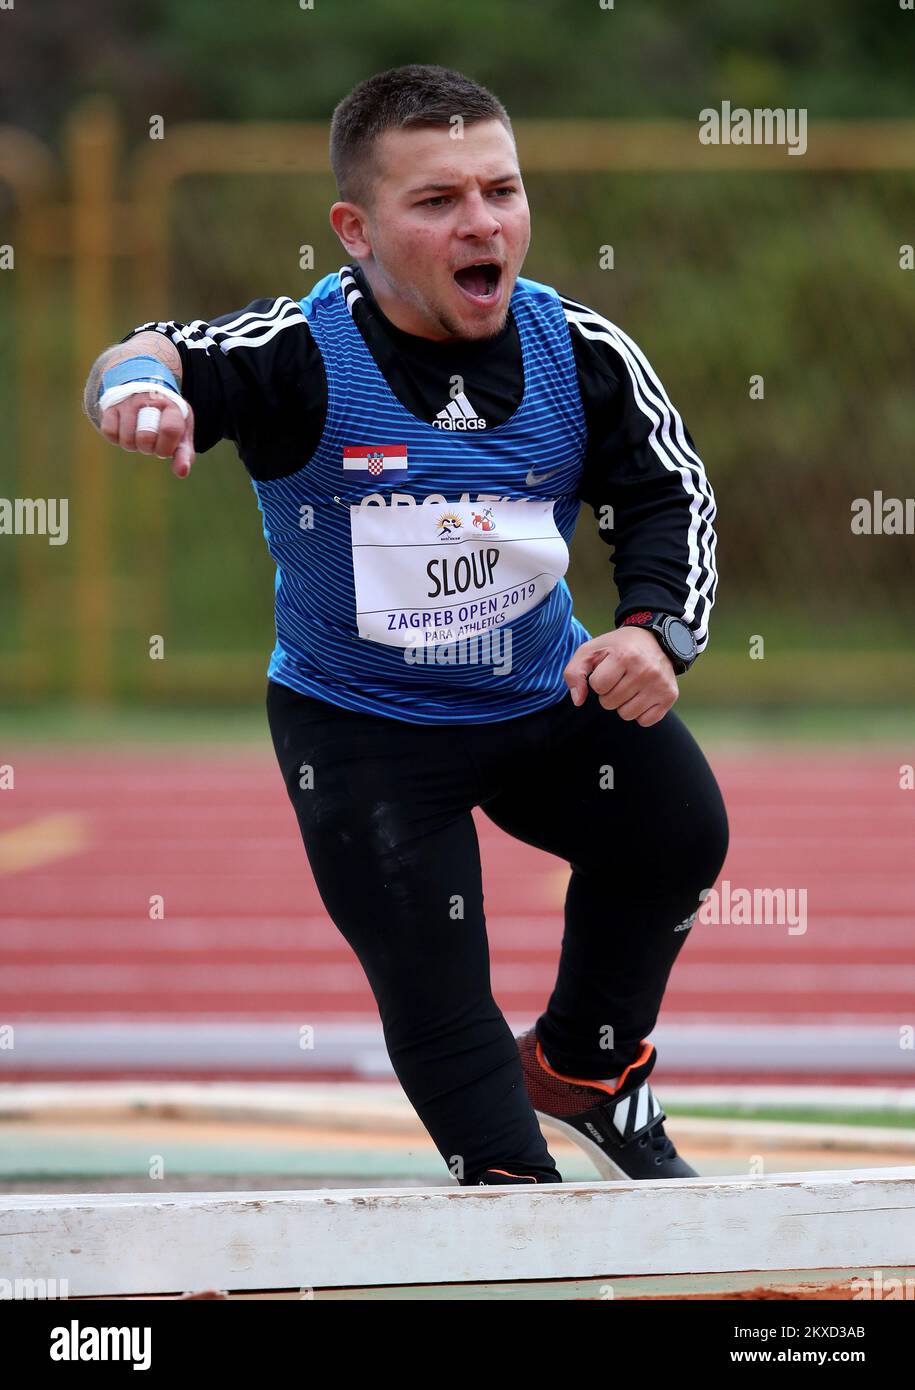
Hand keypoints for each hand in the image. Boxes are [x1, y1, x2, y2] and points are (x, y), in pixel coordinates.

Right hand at [99, 390, 195, 478]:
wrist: (144, 391)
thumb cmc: (166, 420)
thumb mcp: (180, 433)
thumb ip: (184, 454)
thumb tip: (182, 472)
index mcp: (171, 406)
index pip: (170, 430)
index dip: (166, 448)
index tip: (165, 447)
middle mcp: (148, 400)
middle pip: (145, 438)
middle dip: (148, 448)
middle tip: (150, 441)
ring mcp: (128, 402)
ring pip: (126, 439)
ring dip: (132, 445)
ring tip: (138, 434)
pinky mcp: (110, 406)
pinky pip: (109, 432)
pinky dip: (116, 438)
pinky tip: (124, 430)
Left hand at [563, 628, 678, 726]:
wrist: (655, 639)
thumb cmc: (618, 647)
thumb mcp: (591, 651)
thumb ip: (574, 673)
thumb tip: (578, 700)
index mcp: (624, 656)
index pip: (598, 686)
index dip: (598, 680)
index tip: (607, 670)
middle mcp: (645, 670)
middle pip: (610, 703)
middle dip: (609, 693)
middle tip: (620, 678)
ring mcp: (659, 684)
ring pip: (626, 715)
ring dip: (623, 704)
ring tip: (630, 686)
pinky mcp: (670, 696)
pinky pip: (645, 721)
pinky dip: (640, 712)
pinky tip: (642, 695)